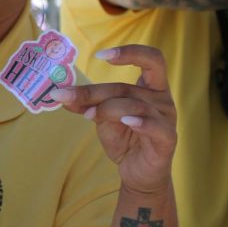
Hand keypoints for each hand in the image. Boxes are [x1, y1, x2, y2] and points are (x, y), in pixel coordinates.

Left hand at [51, 45, 176, 195]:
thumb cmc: (125, 140)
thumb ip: (88, 104)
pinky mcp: (167, 139)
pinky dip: (141, 122)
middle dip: (95, 92)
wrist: (137, 174)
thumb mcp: (103, 119)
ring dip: (107, 109)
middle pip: (127, 87)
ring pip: (136, 105)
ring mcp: (167, 119)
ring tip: (88, 116)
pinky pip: (156, 127)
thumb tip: (60, 93)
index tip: (100, 55)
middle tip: (68, 96)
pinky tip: (127, 121)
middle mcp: (162, 99)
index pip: (151, 59)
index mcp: (152, 88)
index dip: (129, 52)